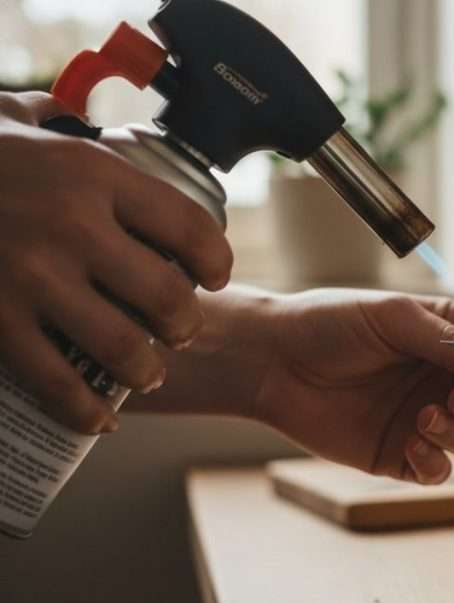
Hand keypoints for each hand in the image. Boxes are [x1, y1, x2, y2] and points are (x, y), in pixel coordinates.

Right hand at [0, 92, 232, 433]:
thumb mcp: (10, 118)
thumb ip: (56, 121)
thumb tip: (78, 117)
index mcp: (92, 175)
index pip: (191, 227)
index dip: (217, 261)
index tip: (213, 277)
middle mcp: (71, 226)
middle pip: (168, 297)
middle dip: (185, 324)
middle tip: (181, 330)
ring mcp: (30, 278)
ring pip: (124, 348)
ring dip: (146, 369)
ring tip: (147, 370)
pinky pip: (55, 383)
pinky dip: (86, 411)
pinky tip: (101, 418)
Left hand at [249, 289, 453, 483]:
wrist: (271, 361)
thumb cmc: (329, 323)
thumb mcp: (394, 318)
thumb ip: (450, 339)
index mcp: (448, 340)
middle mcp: (440, 380)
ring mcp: (422, 420)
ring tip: (423, 419)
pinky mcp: (398, 455)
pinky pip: (437, 471)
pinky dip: (435, 463)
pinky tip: (411, 446)